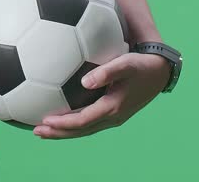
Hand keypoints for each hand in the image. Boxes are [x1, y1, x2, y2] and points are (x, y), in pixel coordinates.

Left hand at [32, 52, 169, 138]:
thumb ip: (107, 71)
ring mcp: (114, 116)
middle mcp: (112, 116)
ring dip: (64, 131)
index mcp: (113, 107)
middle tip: (37, 132)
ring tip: (44, 130)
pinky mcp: (114, 112)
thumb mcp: (126, 64)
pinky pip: (90, 122)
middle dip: (58, 133)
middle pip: (81, 130)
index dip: (63, 123)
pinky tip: (62, 116)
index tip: (44, 121)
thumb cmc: (142, 64)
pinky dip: (74, 124)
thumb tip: (85, 81)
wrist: (161, 72)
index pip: (83, 121)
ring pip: (85, 129)